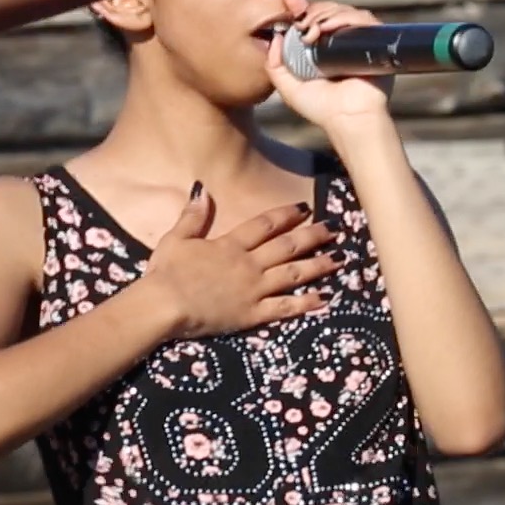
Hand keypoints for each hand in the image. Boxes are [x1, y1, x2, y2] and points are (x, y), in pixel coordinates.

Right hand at [142, 190, 337, 338]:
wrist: (164, 305)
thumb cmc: (165, 272)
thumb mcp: (175, 239)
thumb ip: (192, 216)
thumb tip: (202, 190)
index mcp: (229, 246)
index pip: (264, 225)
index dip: (285, 215)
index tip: (305, 208)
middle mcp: (248, 265)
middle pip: (286, 247)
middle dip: (312, 236)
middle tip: (334, 229)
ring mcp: (253, 290)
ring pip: (292, 275)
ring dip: (318, 266)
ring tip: (340, 259)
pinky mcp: (253, 314)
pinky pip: (285, 308)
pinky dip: (306, 303)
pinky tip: (325, 298)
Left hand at [266, 0, 395, 135]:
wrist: (348, 119)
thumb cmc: (320, 107)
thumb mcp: (287, 86)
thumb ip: (275, 64)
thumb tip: (276, 36)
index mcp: (322, 48)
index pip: (313, 17)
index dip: (300, 9)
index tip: (288, 3)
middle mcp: (342, 42)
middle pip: (328, 9)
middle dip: (310, 11)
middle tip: (301, 24)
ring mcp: (359, 41)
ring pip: (344, 10)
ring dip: (325, 13)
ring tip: (313, 30)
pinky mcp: (375, 42)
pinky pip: (364, 19)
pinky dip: (346, 17)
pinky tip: (328, 28)